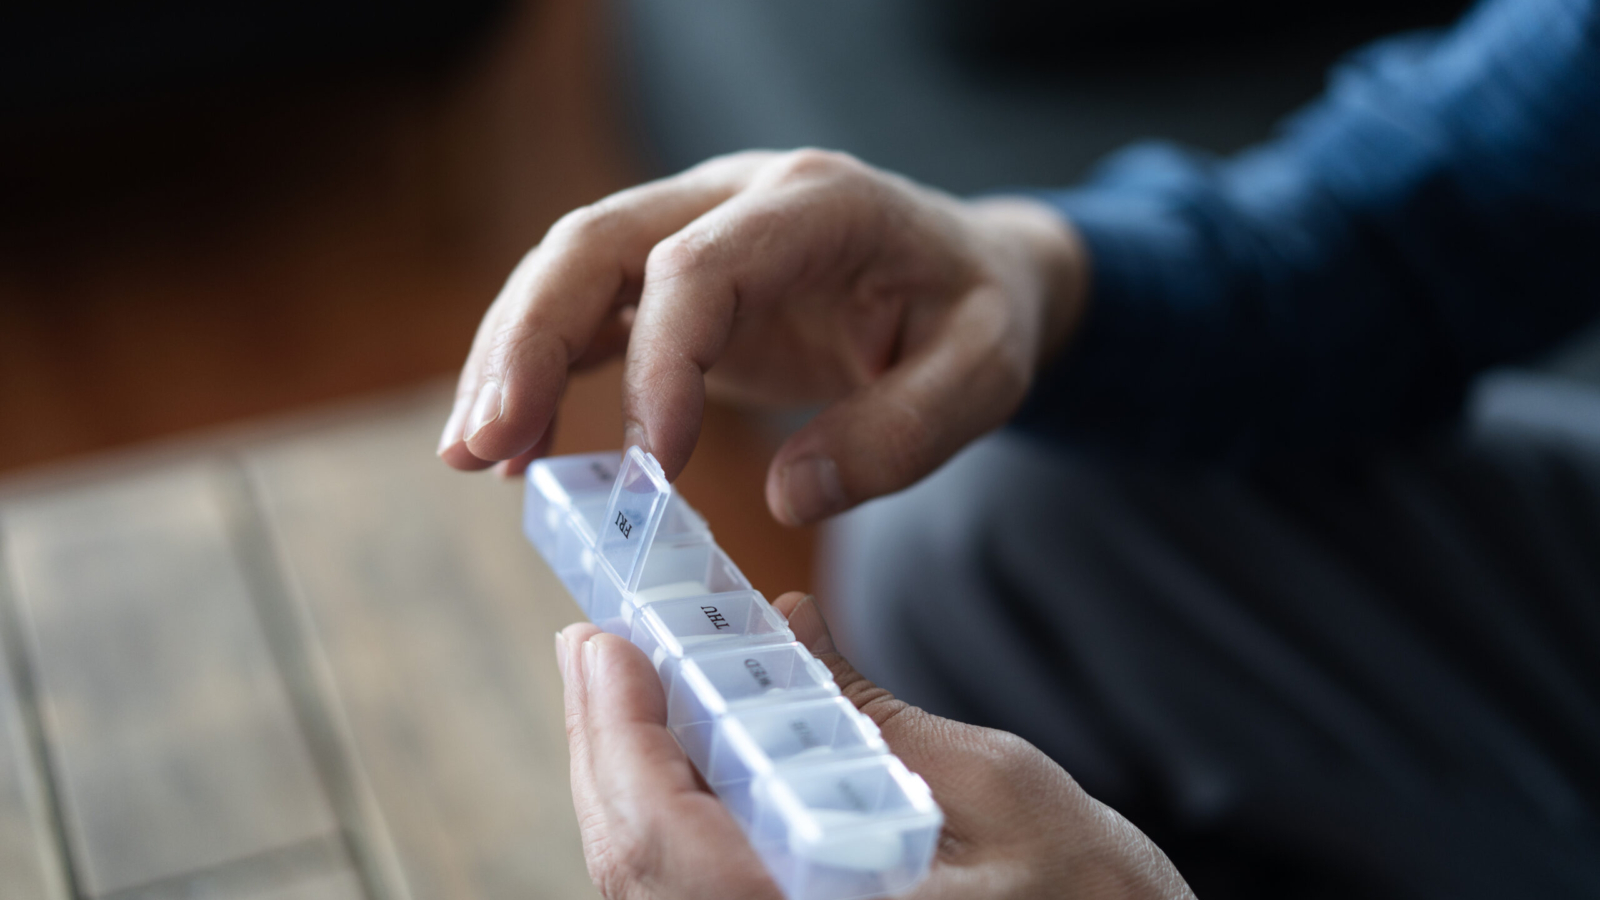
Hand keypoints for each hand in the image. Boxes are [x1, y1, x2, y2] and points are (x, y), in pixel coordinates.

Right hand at [441, 150, 1087, 523]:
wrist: (971, 275)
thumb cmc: (977, 317)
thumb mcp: (984, 374)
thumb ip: (904, 433)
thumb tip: (791, 495)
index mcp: (815, 205)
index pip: (701, 264)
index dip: (663, 360)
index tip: (656, 467)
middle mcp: (736, 200)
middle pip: (598, 243)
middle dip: (528, 341)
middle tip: (485, 446)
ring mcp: (697, 231)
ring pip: (572, 273)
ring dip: (512, 360)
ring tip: (474, 458)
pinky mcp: (676, 280)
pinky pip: (590, 315)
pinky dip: (542, 376)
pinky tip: (512, 449)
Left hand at [555, 592, 1194, 899]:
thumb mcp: (999, 793)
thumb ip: (873, 716)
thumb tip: (786, 625)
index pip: (663, 844)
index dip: (618, 737)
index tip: (601, 644)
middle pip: (634, 870)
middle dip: (604, 749)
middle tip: (597, 650)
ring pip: (653, 893)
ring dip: (630, 786)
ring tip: (631, 692)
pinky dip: (675, 828)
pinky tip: (690, 765)